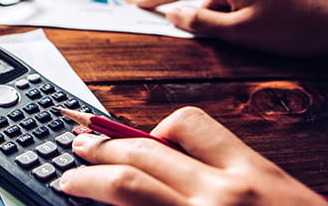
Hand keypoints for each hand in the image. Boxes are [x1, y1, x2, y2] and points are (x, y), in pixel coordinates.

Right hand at [60, 106, 327, 205]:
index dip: (86, 183)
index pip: (125, 192)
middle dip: (96, 154)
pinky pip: (206, 128)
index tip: (67, 183)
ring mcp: (241, 174)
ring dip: (134, 133)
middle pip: (137, 158)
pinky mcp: (260, 163)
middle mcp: (217, 197)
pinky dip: (174, 128)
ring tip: (112, 139)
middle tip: (74, 154)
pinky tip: (164, 142)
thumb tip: (122, 200)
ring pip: (171, 129)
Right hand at [135, 0, 327, 55]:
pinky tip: (247, 24)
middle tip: (199, 30)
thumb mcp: (238, 33)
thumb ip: (200, 22)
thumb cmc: (290, 30)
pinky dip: (233, 6)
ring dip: (220, 12)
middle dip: (196, 10)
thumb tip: (173, 13)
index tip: (138, 2)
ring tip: (241, 34)